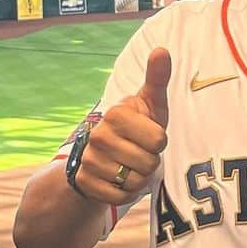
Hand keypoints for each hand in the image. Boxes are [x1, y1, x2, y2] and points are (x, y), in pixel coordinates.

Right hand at [75, 47, 170, 203]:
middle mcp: (98, 136)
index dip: (159, 142)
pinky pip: (120, 197)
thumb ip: (157, 79)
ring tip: (128, 165)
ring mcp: (89, 161)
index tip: (147, 135)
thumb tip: (162, 50)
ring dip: (138, 178)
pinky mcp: (85, 183)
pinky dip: (125, 193)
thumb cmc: (136, 126)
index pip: (159, 140)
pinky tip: (118, 180)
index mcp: (115, 114)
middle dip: (150, 162)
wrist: (100, 156)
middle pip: (149, 163)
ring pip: (135, 182)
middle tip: (138, 152)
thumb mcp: (150, 104)